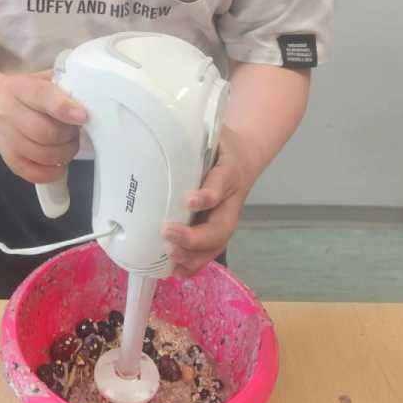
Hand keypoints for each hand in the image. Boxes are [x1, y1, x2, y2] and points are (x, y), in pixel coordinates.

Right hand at [0, 69, 86, 182]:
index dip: (63, 108)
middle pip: (45, 132)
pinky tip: (60, 163)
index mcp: (20, 87)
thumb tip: (90, 100)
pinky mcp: (9, 159)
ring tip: (69, 144)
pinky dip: (54, 172)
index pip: (41, 96)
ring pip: (43, 155)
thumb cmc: (30, 94)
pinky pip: (35, 174)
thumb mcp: (44, 80)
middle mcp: (7, 112)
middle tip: (76, 131)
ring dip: (65, 153)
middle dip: (69, 135)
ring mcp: (6, 138)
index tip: (83, 116)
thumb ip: (64, 86)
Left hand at [162, 125, 253, 277]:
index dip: (207, 195)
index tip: (189, 199)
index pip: (221, 185)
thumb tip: (160, 130)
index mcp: (229, 174)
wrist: (242, 158)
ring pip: (214, 247)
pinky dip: (192, 266)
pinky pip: (207, 254)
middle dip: (194, 237)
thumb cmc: (219, 147)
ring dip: (192, 256)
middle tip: (168, 232)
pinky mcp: (215, 232)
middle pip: (219, 228)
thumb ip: (192, 138)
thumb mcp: (210, 135)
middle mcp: (230, 203)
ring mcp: (223, 220)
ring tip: (170, 257)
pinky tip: (174, 271)